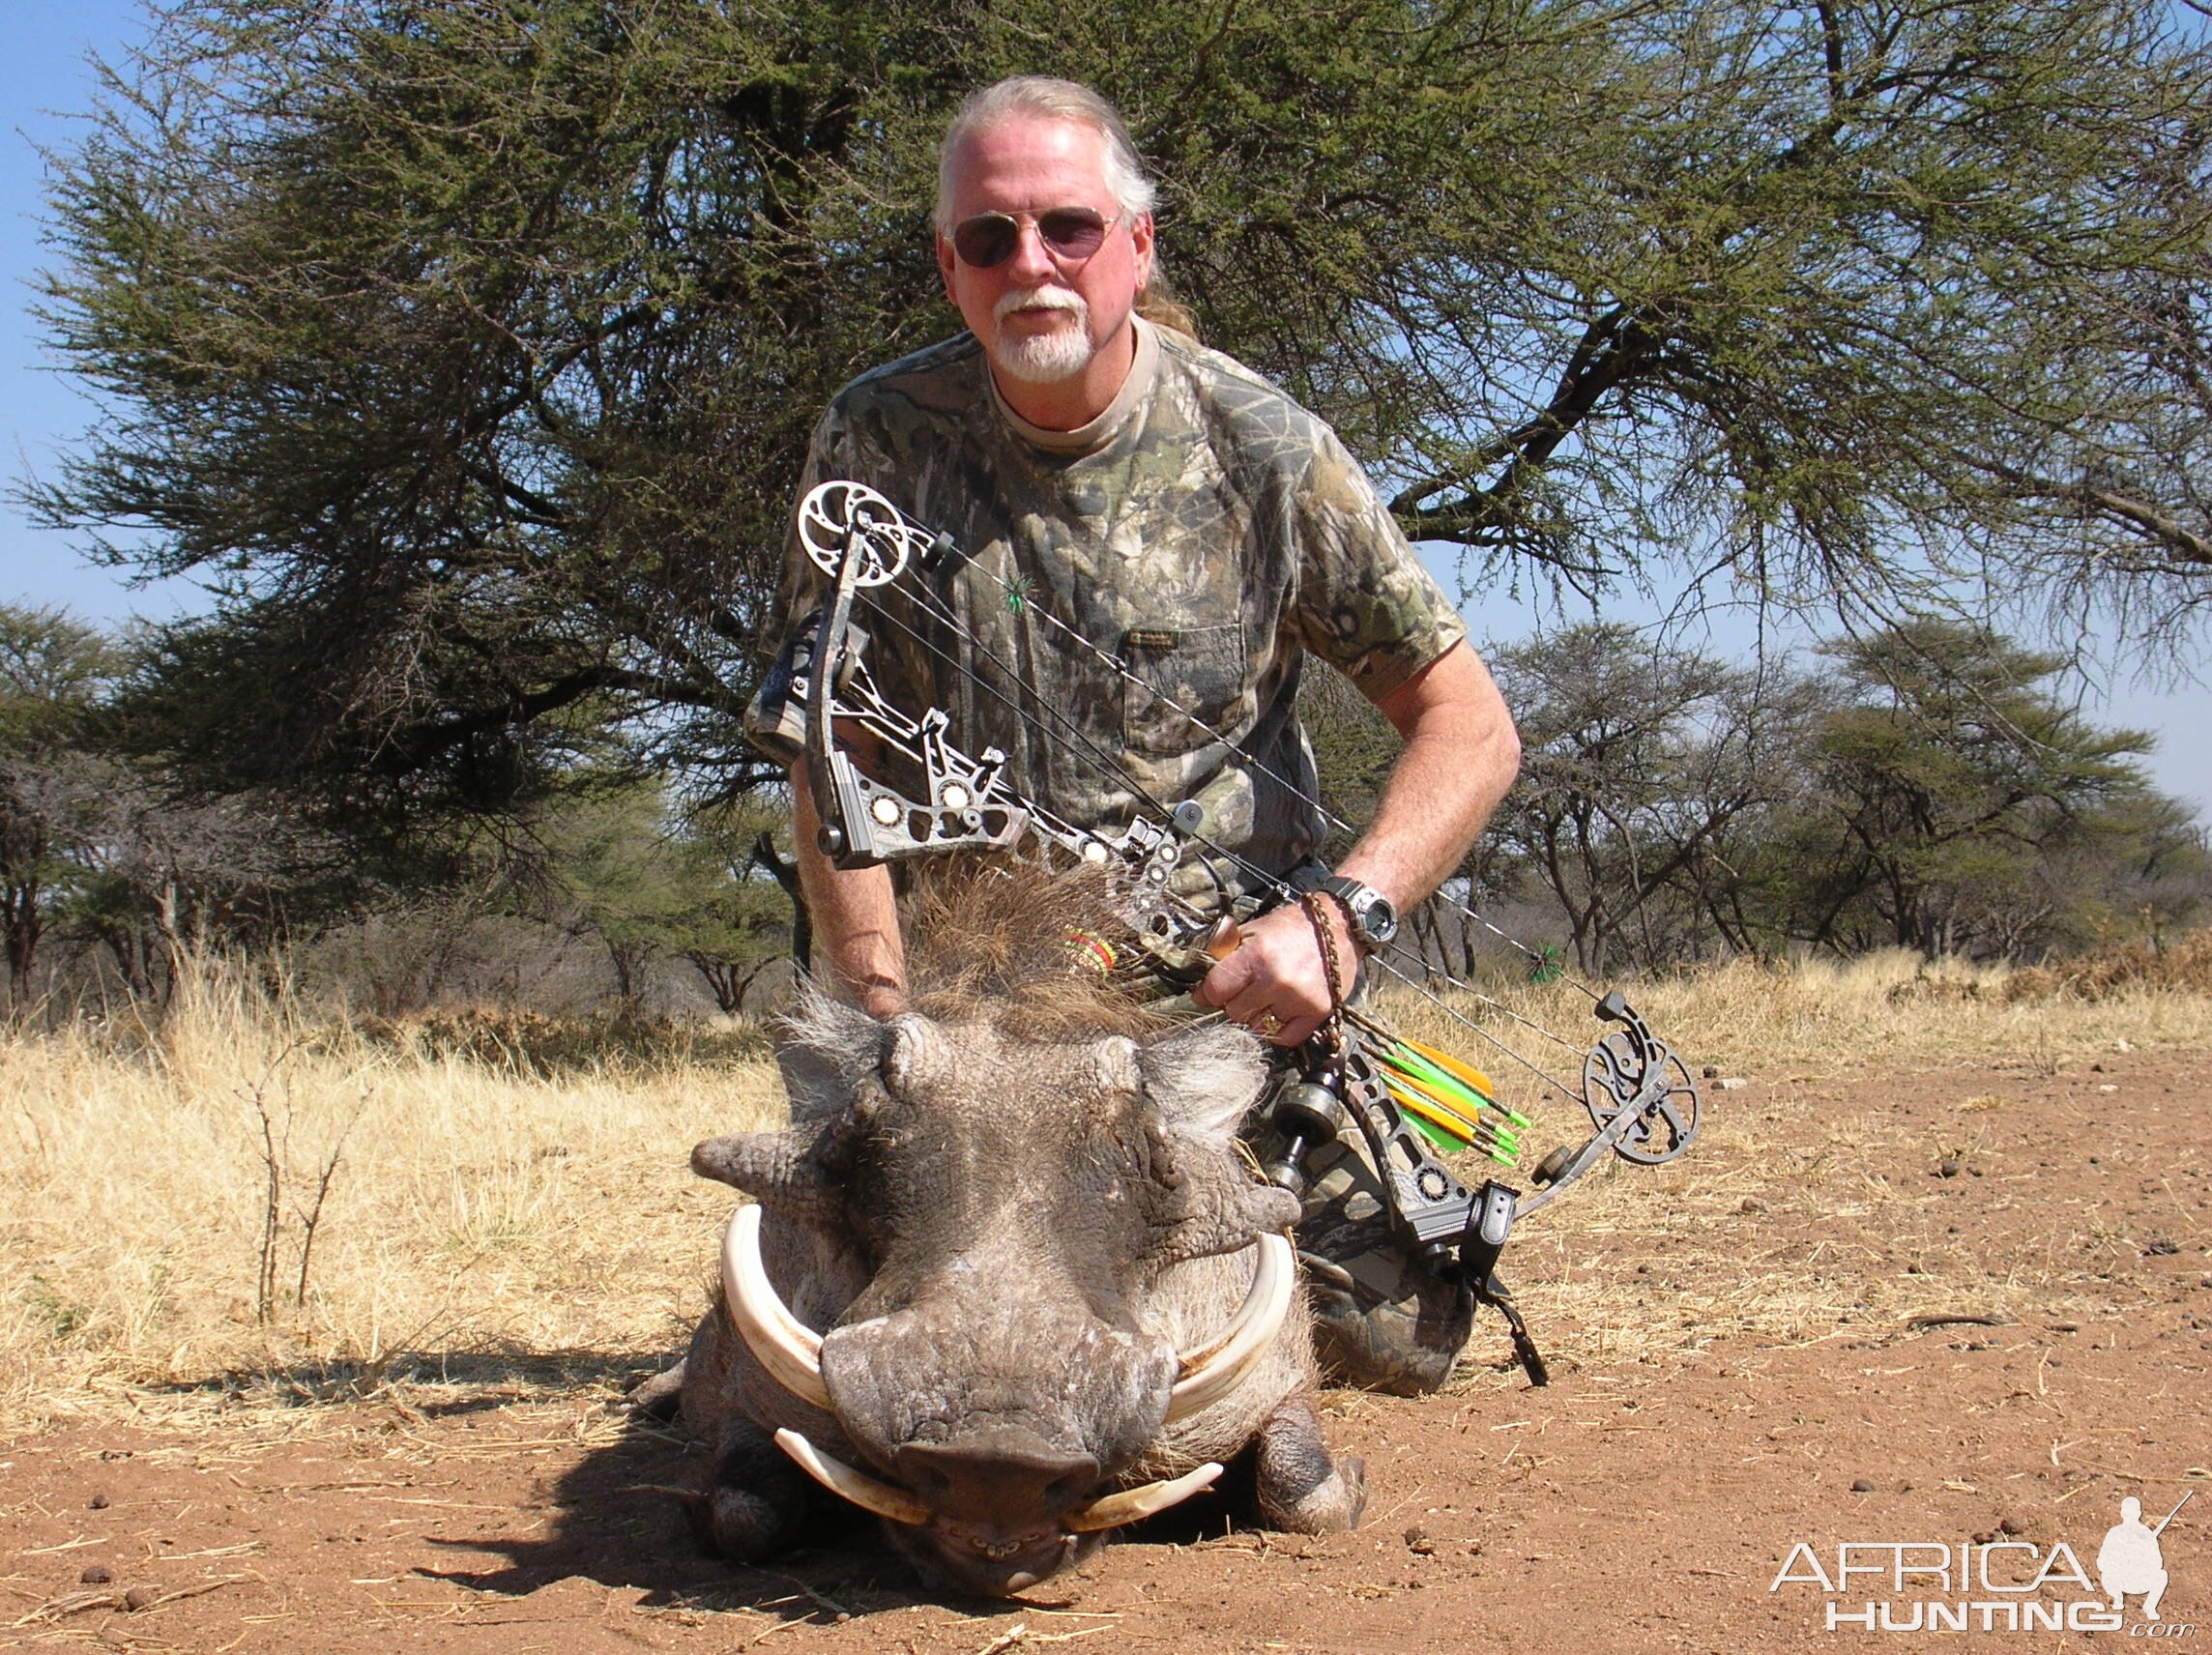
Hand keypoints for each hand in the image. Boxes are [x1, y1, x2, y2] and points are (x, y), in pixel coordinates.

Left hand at [1192, 899, 1354, 1047]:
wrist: (1338, 926)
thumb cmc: (1292, 928)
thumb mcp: (1252, 931)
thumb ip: (1225, 957)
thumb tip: (1200, 987)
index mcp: (1257, 955)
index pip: (1216, 990)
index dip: (1208, 993)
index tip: (1209, 994)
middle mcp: (1277, 980)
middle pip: (1234, 1012)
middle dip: (1234, 1002)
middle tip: (1245, 990)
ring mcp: (1298, 999)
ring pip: (1257, 1028)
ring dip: (1256, 1016)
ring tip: (1267, 997)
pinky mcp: (1317, 1013)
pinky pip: (1284, 1039)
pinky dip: (1277, 1030)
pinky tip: (1279, 1011)